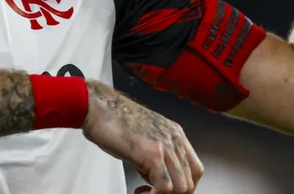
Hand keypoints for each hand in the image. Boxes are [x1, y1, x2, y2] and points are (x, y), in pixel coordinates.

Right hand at [82, 80, 201, 192]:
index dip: (182, 185)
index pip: (195, 169)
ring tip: (144, 193)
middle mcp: (175, 139)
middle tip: (150, 192)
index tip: (163, 190)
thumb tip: (157, 181)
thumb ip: (156, 158)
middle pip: (191, 180)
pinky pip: (166, 187)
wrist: (99, 109)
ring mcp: (166, 146)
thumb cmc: (116, 122)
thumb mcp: (145, 139)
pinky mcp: (152, 154)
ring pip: (182, 187)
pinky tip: (139, 192)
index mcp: (176, 134)